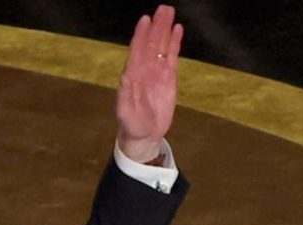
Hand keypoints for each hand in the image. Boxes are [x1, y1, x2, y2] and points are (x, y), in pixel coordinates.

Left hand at [116, 5, 182, 163]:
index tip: (145, 19)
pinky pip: (172, 56)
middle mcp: (144, 69)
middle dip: (156, 26)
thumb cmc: (131, 124)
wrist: (144, 134)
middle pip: (151, 43)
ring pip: (162, 46)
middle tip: (163, 8)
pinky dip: (174, 43)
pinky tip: (177, 30)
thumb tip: (125, 77)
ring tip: (170, 12)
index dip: (141, 35)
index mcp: (132, 75)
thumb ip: (124, 95)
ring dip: (165, 30)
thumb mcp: (125, 112)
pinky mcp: (169, 78)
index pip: (137, 50)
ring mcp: (156, 72)